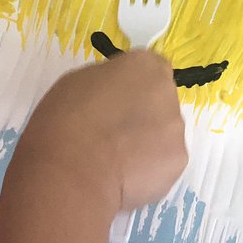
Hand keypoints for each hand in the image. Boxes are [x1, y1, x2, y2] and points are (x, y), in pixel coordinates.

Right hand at [13, 51, 186, 211]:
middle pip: (160, 102)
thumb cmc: (64, 121)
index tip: (114, 102)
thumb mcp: (76, 82)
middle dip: (142, 115)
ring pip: (164, 134)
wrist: (72, 173)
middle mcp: (167, 92)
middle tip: (112, 134)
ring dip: (147, 143)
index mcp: (143, 65)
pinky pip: (163, 162)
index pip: (150, 69)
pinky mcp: (178, 162)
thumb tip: (114, 93)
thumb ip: (106, 81)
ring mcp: (176, 128)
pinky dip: (148, 169)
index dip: (132, 87)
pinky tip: (123, 176)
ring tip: (116, 161)